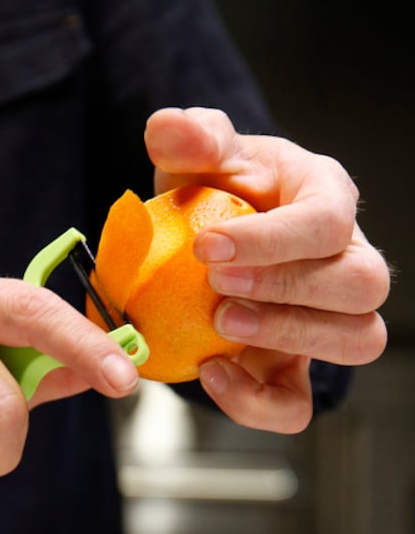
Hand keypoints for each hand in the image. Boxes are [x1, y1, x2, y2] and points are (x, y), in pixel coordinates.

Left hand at [144, 106, 389, 431]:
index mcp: (325, 199)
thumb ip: (190, 137)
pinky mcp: (294, 369)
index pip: (330, 221)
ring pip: (356, 340)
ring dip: (289, 338)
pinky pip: (297, 404)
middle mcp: (344, 260)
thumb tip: (171, 129)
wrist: (199, 249)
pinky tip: (212, 373)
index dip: (273, 241)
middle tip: (217, 287)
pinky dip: (257, 401)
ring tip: (222, 325)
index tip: (206, 248)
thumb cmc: (212, 196)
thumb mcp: (197, 158)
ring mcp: (328, 320)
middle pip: (362, 285)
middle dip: (288, 289)